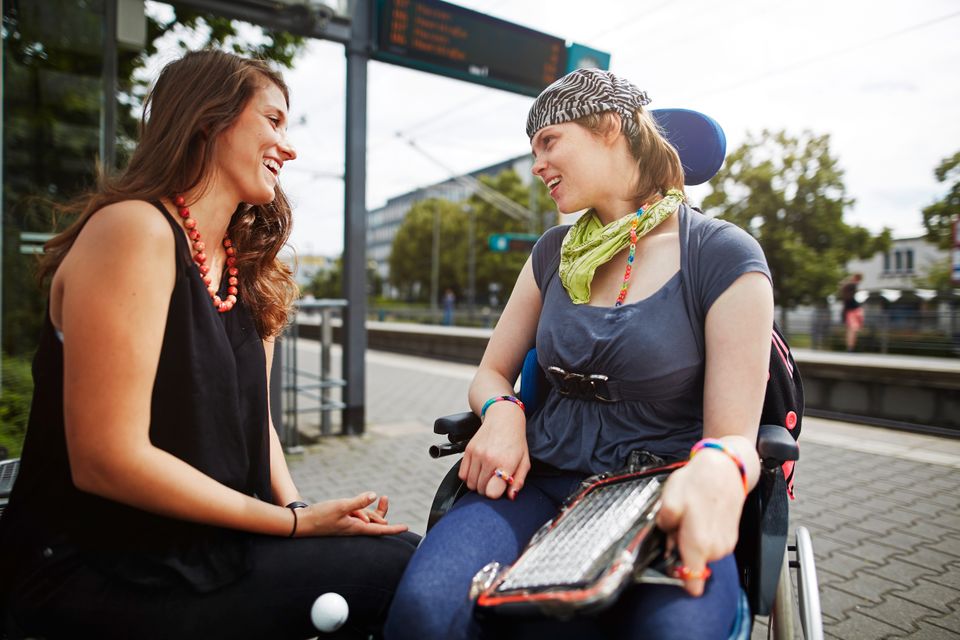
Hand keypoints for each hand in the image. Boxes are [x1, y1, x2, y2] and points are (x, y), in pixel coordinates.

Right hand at [295, 493, 407, 536]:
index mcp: (357, 528)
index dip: (394, 529)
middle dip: (381, 511)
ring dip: (368, 509)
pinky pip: (357, 515)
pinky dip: (359, 508)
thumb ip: (358, 502)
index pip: (380, 529)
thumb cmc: (321, 516)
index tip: (406, 528)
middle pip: (375, 522)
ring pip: (366, 517)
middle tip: (384, 497)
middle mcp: (355, 529)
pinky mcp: (343, 522)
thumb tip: (373, 496)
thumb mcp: (341, 506)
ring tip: (362, 500)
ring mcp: (349, 526)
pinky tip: (355, 503)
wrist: (303, 523)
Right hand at [459, 401, 529, 499]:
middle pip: (481, 489)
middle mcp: (489, 459)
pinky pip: (462, 475)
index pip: (492, 492)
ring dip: (478, 484)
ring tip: (487, 475)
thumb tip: (511, 496)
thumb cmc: (516, 441)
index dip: (495, 494)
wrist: (504, 418)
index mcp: (505, 463)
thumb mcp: (524, 461)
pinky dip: (468, 476)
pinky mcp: (468, 450)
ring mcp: (477, 454)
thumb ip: (518, 481)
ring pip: (470, 484)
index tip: (500, 488)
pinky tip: (478, 470)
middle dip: (487, 489)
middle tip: (495, 480)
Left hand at [655, 451, 745, 595]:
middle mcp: (716, 550)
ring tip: (689, 516)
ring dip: (691, 541)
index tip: (670, 568)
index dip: (679, 579)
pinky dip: (703, 535)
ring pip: (701, 554)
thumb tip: (666, 540)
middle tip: (676, 525)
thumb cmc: (697, 483)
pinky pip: (711, 545)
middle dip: (680, 549)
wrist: (725, 468)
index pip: (692, 583)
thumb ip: (664, 527)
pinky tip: (700, 516)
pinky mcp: (731, 537)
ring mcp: (726, 544)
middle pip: (692, 564)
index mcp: (699, 545)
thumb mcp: (668, 502)